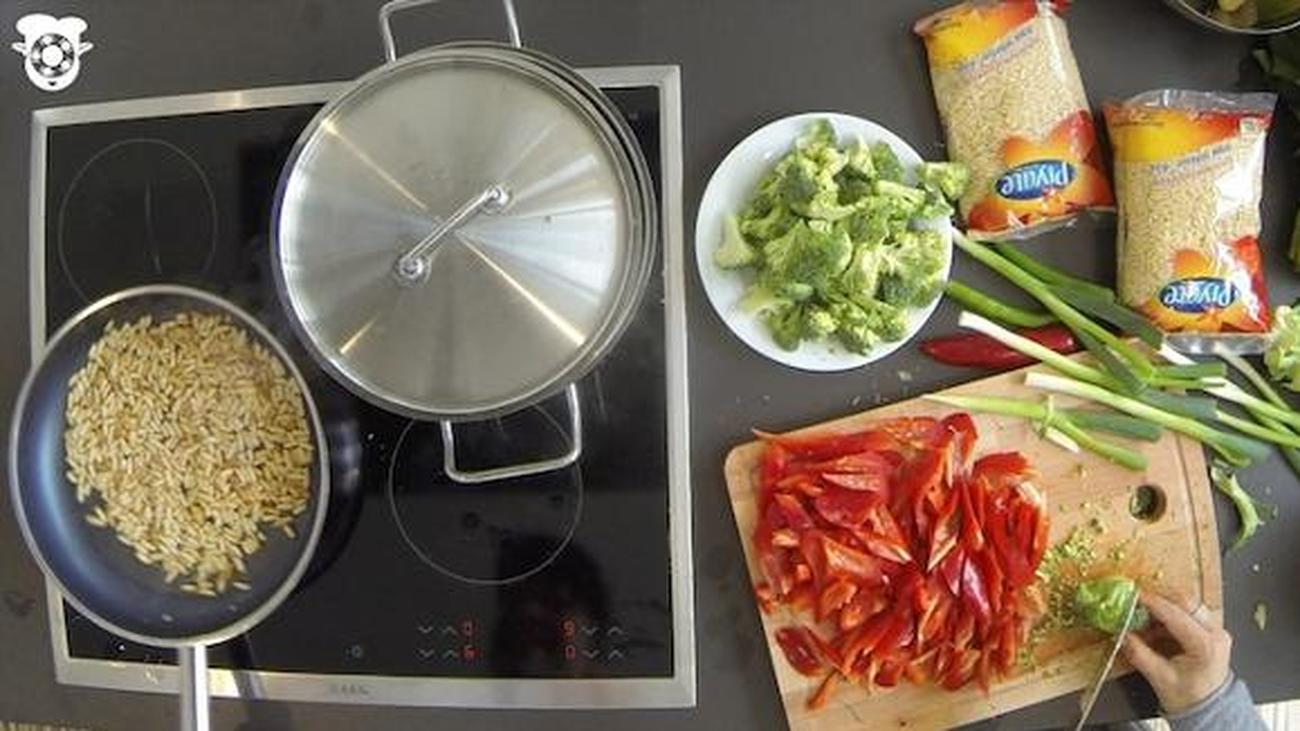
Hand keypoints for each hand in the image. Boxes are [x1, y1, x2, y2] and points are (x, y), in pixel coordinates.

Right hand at [1122, 591, 1231, 714]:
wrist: (1210, 709)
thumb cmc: (1189, 697)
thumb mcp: (1159, 678)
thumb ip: (1138, 654)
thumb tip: (1121, 634)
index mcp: (1205, 646)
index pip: (1176, 614)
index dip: (1152, 602)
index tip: (1133, 595)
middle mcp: (1216, 633)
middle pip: (1186, 602)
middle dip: (1159, 599)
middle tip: (1136, 602)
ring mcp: (1216, 630)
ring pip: (1188, 604)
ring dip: (1164, 606)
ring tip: (1144, 616)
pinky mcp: (1211, 629)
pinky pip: (1189, 612)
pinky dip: (1170, 614)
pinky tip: (1156, 624)